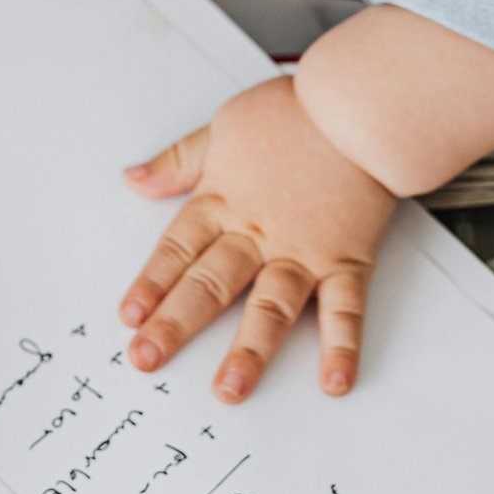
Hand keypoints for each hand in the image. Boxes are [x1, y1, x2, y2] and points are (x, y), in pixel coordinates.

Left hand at [118, 78, 394, 401]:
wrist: (363, 103)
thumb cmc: (298, 111)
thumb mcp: (223, 125)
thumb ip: (179, 160)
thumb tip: (134, 178)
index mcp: (223, 202)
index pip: (176, 251)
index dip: (151, 285)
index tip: (130, 319)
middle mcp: (258, 234)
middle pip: (210, 284)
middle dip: (176, 325)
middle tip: (148, 361)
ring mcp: (304, 251)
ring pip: (270, 307)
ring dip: (249, 351)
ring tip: (229, 390)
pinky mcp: (347, 259)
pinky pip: (345, 309)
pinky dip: (341, 346)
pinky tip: (333, 381)